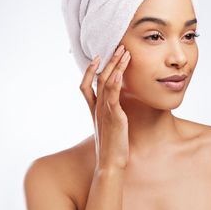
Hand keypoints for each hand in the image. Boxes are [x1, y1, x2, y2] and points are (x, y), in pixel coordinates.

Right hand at [79, 45, 130, 170]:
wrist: (110, 163)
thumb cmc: (111, 145)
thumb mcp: (107, 126)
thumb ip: (108, 113)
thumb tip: (114, 106)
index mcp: (94, 109)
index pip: (86, 85)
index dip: (89, 70)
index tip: (97, 57)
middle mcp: (97, 107)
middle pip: (98, 78)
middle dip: (109, 61)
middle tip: (118, 47)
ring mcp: (103, 110)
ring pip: (105, 82)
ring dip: (115, 65)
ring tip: (124, 52)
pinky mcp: (113, 116)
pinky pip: (112, 95)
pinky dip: (115, 81)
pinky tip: (120, 71)